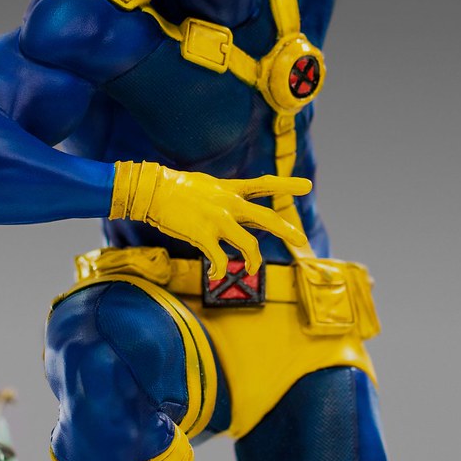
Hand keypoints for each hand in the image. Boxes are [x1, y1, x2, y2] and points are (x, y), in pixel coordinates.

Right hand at [110, 161, 311, 277]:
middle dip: (286, 230)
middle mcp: (229, 204)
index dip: (286, 185)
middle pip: (266, 218)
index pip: (263, 185)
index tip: (308, 186)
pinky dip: (222, 270)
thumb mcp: (206, 185)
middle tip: (302, 240)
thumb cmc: (175, 188)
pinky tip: (218, 275)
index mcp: (230, 190)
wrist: (153, 190)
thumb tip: (235, 203)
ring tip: (253, 269)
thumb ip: (224, 195)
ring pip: (249, 244)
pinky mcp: (204, 235)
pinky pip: (221, 259)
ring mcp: (218, 220)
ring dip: (254, 260)